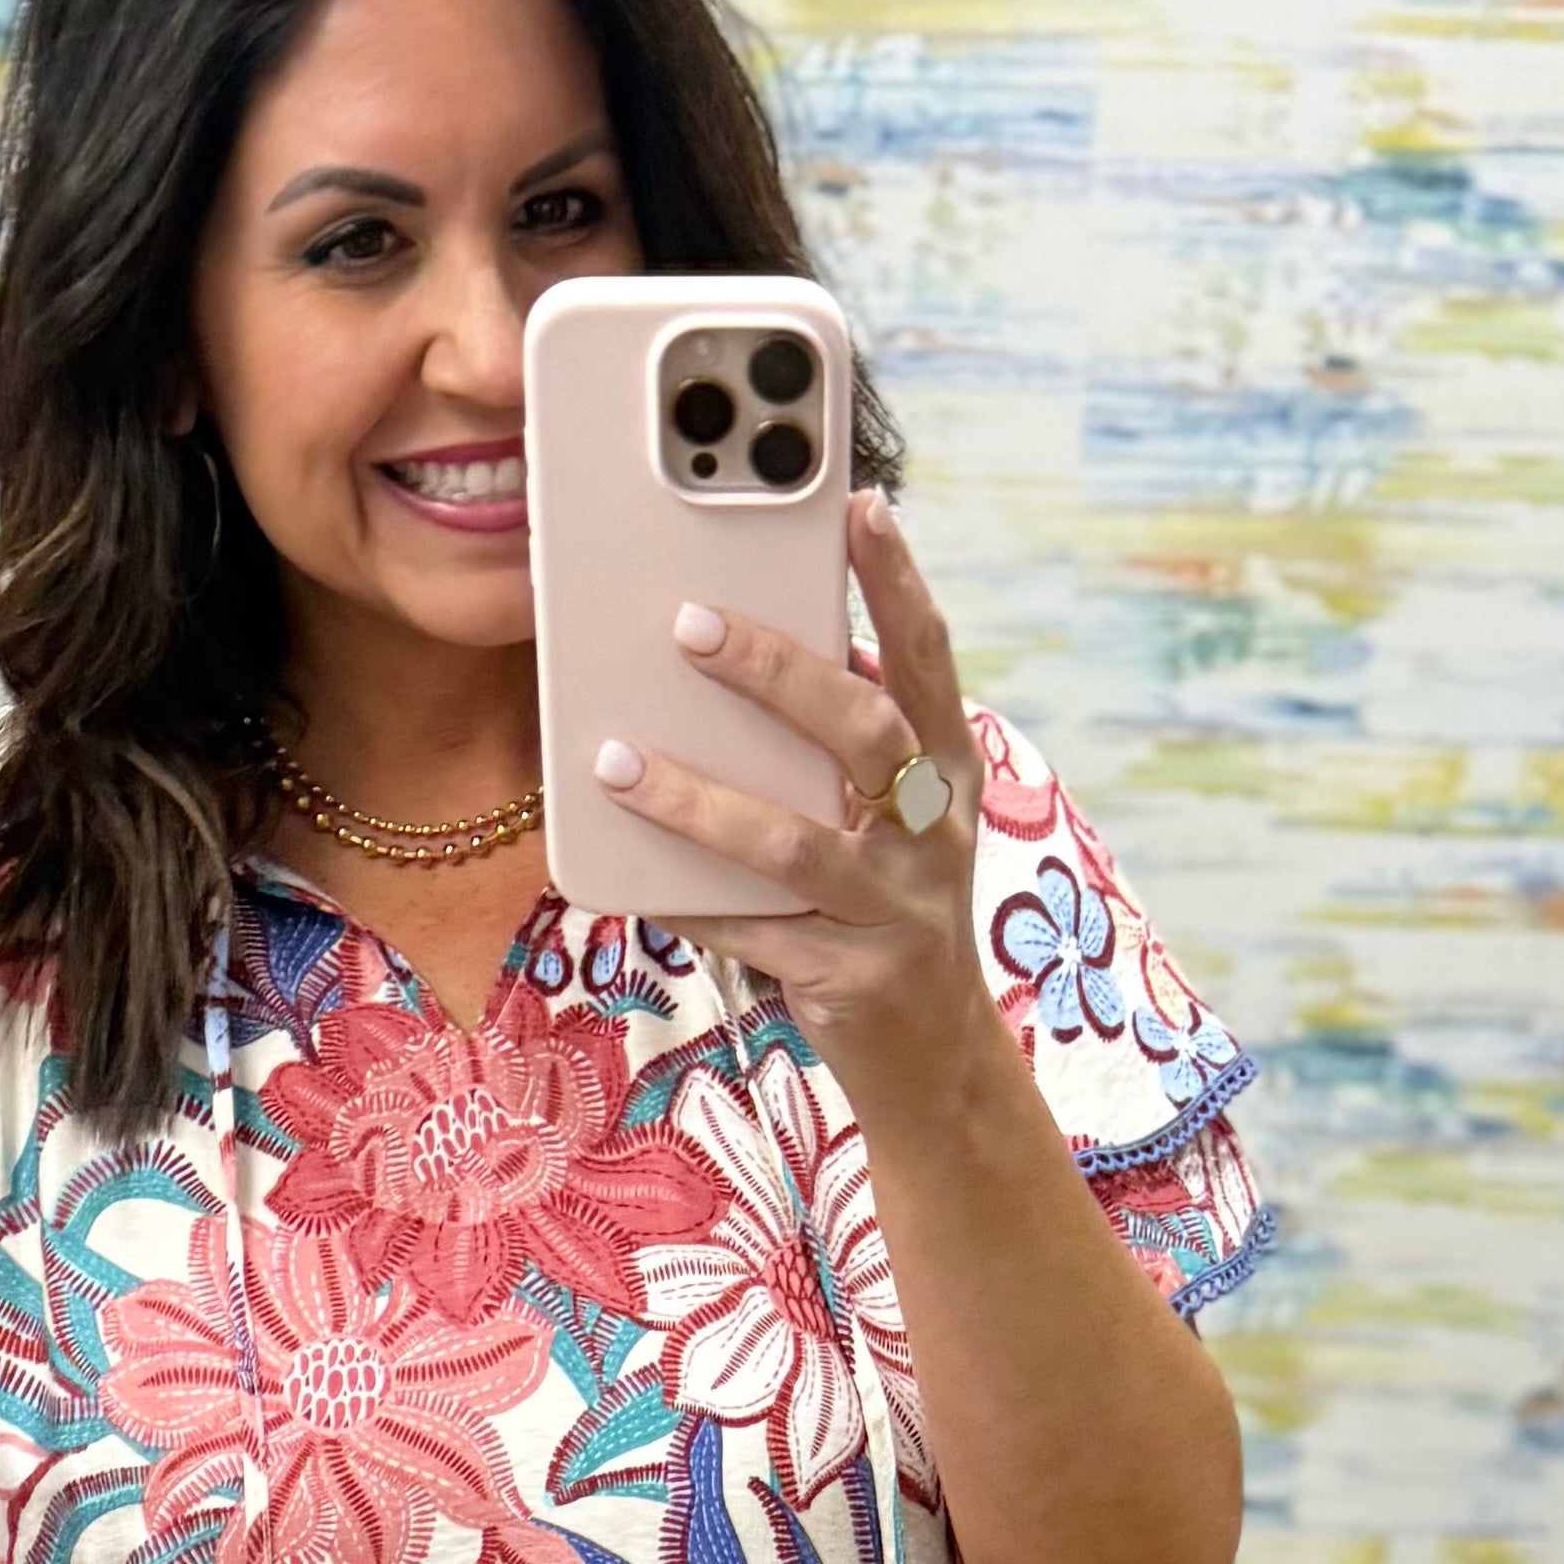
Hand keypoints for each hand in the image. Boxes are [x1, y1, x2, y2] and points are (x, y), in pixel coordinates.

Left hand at [595, 491, 994, 1115]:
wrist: (935, 1059)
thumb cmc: (887, 908)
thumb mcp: (888, 819)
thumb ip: (839, 747)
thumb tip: (736, 653)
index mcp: (947, 771)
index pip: (928, 658)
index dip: (897, 581)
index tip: (857, 504)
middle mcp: (934, 835)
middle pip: (861, 734)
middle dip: (776, 673)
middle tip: (690, 624)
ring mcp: (897, 912)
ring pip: (792, 843)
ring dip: (697, 800)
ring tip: (616, 761)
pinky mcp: (850, 981)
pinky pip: (753, 933)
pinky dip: (687, 902)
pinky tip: (627, 878)